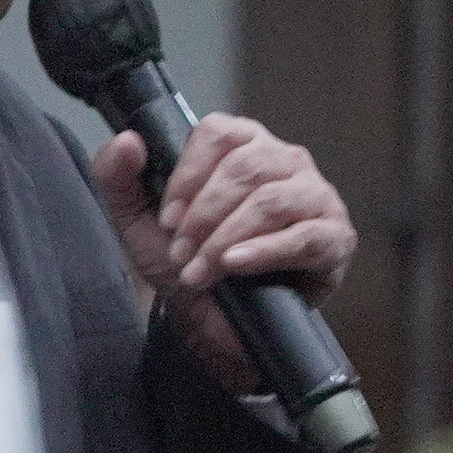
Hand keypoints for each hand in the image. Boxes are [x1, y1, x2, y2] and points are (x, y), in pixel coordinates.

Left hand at [90, 113, 354, 390]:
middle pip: (246, 167)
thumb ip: (117, 176)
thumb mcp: (138, 220)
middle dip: (204, 215)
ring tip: (201, 271)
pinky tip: (237, 266)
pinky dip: (265, 252)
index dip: (188, 175)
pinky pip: (305, 237)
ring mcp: (315, 195)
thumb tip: (128, 140)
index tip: (167, 219)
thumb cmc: (185, 258)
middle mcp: (284, 159)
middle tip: (181, 254)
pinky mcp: (335, 237)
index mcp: (242, 143)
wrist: (213, 318)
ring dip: (226, 238)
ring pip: (272, 200)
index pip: (219, 133)